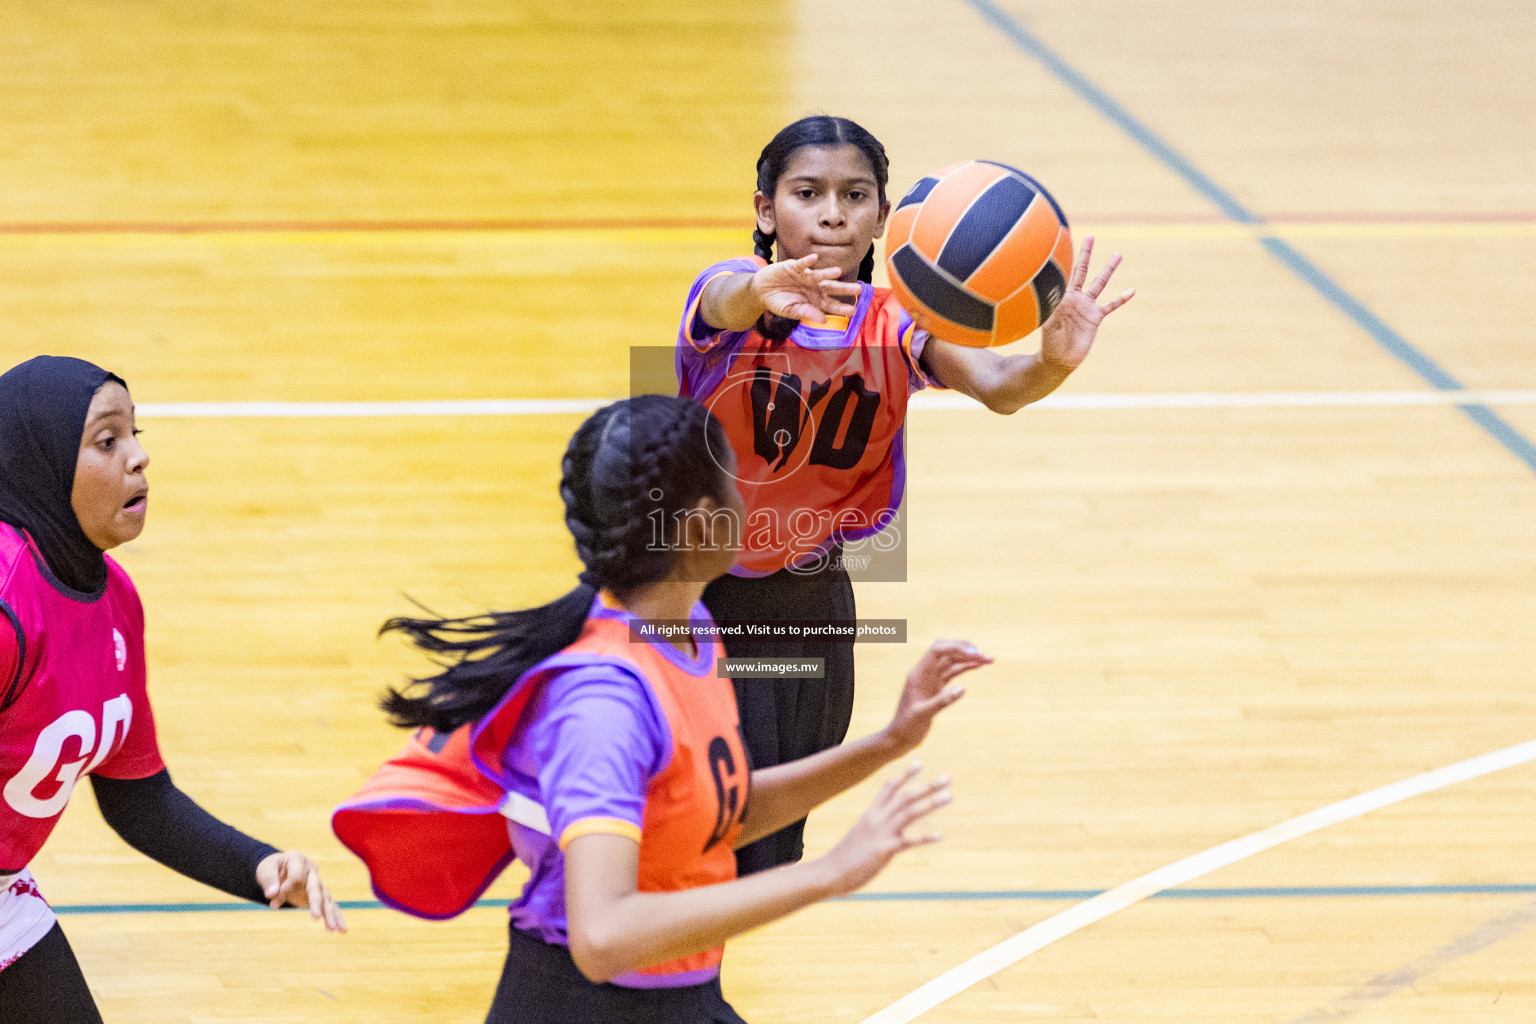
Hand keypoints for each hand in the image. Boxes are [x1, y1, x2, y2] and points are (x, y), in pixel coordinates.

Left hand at [256, 850, 345, 931]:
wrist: (278, 869)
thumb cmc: (271, 868)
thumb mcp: (265, 869)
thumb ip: (269, 879)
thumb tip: (271, 894)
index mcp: (298, 860)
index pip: (296, 876)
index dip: (286, 889)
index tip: (273, 903)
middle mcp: (311, 870)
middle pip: (316, 887)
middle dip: (316, 902)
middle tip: (315, 917)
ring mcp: (317, 883)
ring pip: (326, 898)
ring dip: (330, 913)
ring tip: (333, 929)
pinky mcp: (319, 895)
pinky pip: (329, 906)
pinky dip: (335, 917)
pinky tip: (341, 930)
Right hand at [749, 254, 860, 323]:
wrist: (761, 290)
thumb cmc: (778, 302)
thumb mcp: (791, 311)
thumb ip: (807, 313)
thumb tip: (824, 320)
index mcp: (814, 300)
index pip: (831, 305)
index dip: (842, 308)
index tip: (853, 310)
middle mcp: (814, 287)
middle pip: (832, 288)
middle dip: (845, 289)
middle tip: (858, 289)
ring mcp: (805, 276)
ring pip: (820, 275)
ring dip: (828, 273)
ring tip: (837, 272)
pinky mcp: (794, 266)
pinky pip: (802, 263)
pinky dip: (807, 261)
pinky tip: (814, 258)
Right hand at [819, 762, 951, 895]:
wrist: (830, 872)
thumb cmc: (844, 857)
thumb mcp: (859, 836)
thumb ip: (873, 829)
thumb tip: (884, 831)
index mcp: (871, 814)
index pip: (889, 787)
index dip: (905, 775)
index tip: (920, 763)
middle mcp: (877, 819)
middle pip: (906, 796)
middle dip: (927, 786)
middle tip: (947, 779)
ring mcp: (882, 833)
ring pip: (910, 812)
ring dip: (931, 803)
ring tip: (949, 796)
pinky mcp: (885, 850)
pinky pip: (909, 841)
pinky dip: (926, 837)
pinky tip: (940, 836)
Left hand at [885, 639, 991, 753]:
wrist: (900, 737)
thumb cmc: (907, 727)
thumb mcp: (922, 715)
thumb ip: (941, 701)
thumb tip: (962, 689)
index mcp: (919, 674)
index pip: (937, 650)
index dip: (956, 647)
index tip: (975, 653)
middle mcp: (925, 673)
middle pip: (947, 651)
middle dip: (966, 650)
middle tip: (985, 656)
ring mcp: (931, 679)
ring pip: (952, 661)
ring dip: (969, 658)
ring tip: (989, 660)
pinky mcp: (936, 687)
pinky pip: (953, 672)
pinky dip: (965, 668)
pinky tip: (978, 666)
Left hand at [1040, 236, 1133, 370]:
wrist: (1060, 359)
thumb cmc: (1049, 342)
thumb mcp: (1049, 324)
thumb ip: (1053, 310)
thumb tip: (1055, 296)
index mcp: (1062, 296)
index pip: (1065, 273)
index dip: (1066, 259)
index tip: (1066, 240)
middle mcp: (1075, 297)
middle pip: (1083, 271)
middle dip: (1086, 254)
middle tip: (1091, 237)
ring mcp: (1087, 306)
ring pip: (1100, 283)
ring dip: (1109, 270)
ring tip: (1118, 255)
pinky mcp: (1096, 318)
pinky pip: (1111, 305)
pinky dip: (1121, 298)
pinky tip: (1132, 290)